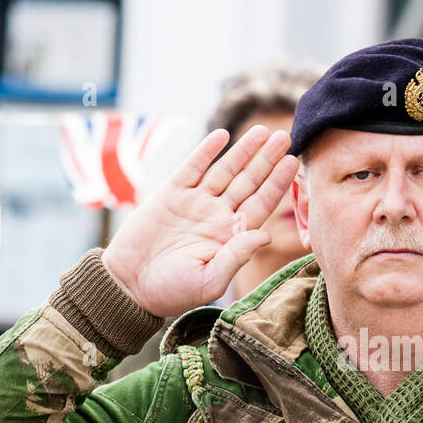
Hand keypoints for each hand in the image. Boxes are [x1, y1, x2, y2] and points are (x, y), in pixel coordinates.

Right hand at [102, 125, 299, 316]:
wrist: (130, 286)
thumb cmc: (172, 291)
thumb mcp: (210, 280)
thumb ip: (236, 256)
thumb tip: (264, 235)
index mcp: (231, 236)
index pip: (260, 204)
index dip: (276, 183)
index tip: (292, 163)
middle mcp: (218, 215)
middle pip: (248, 182)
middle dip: (266, 160)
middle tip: (286, 137)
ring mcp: (196, 202)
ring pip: (225, 170)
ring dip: (243, 150)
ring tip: (263, 131)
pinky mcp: (171, 194)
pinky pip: (193, 167)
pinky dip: (206, 151)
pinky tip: (222, 135)